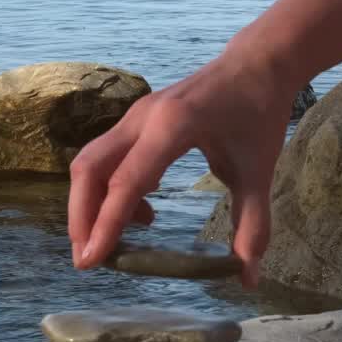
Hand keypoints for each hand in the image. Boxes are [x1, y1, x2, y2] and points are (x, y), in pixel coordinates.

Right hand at [67, 49, 296, 287]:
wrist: (257, 64)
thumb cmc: (258, 113)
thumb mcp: (260, 172)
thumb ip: (253, 225)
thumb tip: (249, 277)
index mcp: (173, 127)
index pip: (126, 181)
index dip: (106, 224)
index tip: (91, 261)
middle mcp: (143, 117)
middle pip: (89, 168)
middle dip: (82, 216)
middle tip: (89, 259)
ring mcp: (135, 116)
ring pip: (91, 162)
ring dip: (92, 204)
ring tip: (118, 241)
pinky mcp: (137, 120)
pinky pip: (106, 156)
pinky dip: (109, 189)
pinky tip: (142, 211)